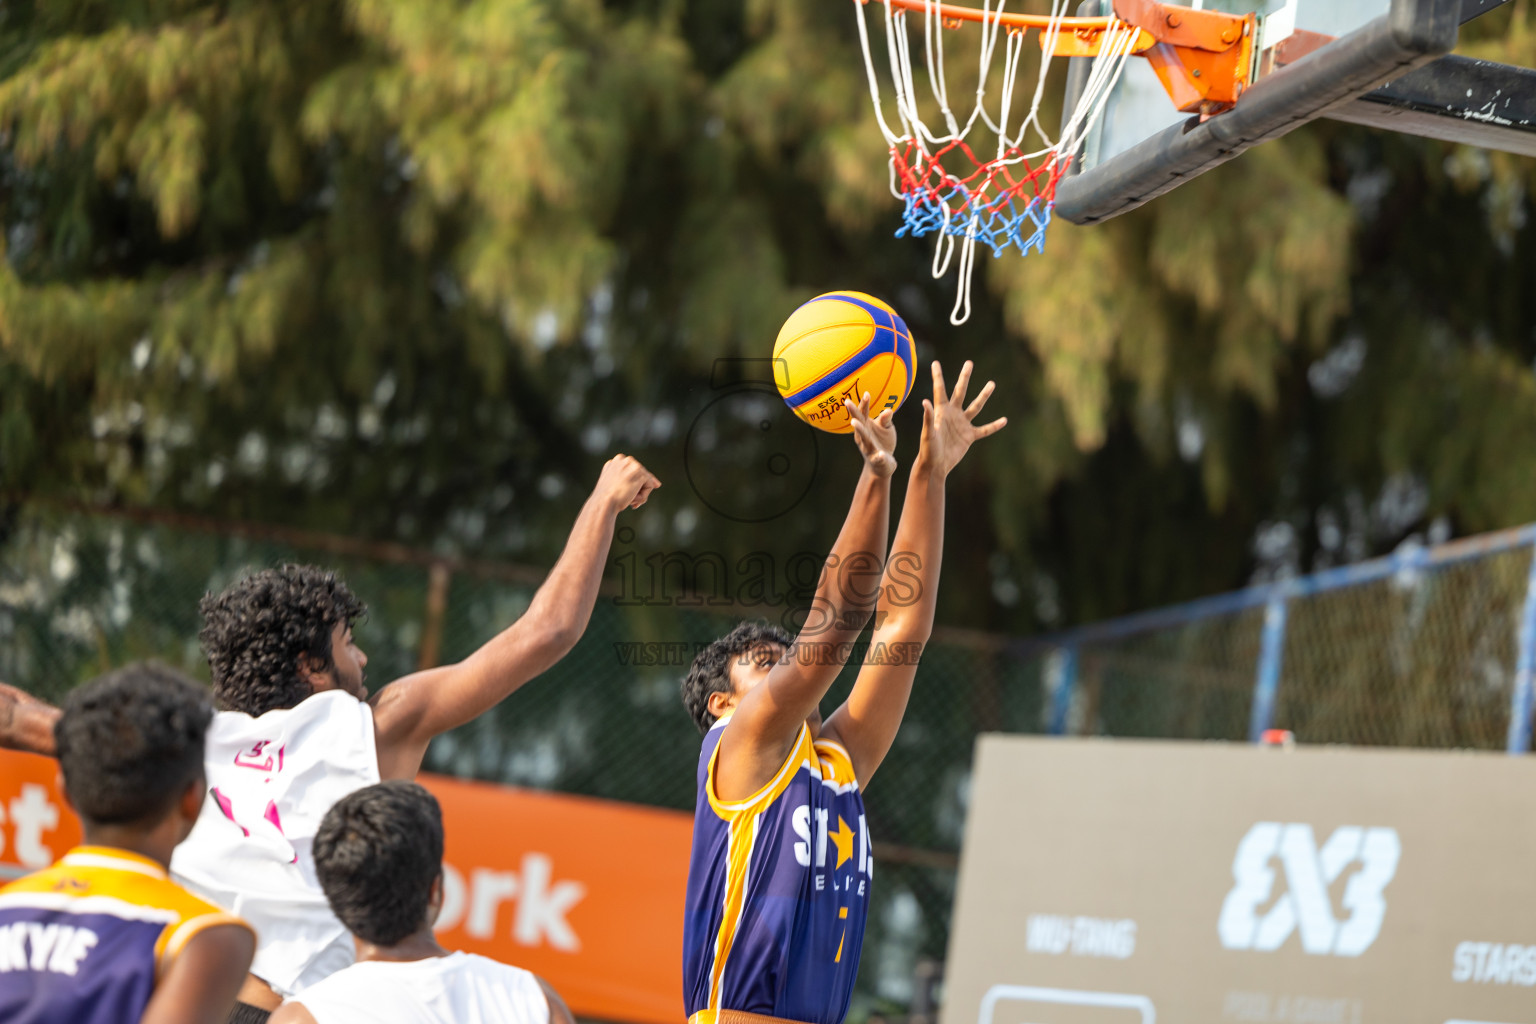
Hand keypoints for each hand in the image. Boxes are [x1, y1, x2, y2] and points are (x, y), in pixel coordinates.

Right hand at [594, 454, 659, 511]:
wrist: (604, 502)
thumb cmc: (607, 500)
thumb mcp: (616, 489)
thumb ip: (628, 482)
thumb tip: (657, 483)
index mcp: (613, 462)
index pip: (632, 470)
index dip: (636, 484)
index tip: (632, 494)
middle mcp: (622, 459)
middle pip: (641, 474)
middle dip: (639, 490)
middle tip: (633, 504)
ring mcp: (631, 464)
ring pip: (645, 481)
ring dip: (640, 495)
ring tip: (630, 503)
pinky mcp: (639, 472)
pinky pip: (650, 486)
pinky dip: (643, 497)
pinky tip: (632, 501)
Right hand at [844, 392, 896, 478]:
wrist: (882, 466)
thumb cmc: (882, 443)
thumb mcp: (886, 428)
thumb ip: (886, 420)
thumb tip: (889, 410)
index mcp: (865, 427)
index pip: (863, 413)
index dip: (864, 403)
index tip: (866, 393)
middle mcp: (863, 436)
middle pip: (858, 422)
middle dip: (853, 412)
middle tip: (847, 401)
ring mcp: (868, 448)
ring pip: (864, 438)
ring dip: (860, 430)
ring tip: (855, 422)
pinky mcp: (876, 459)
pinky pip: (877, 457)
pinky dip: (878, 456)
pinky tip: (880, 454)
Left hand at [918, 360, 1005, 477]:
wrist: (936, 465)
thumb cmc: (928, 449)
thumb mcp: (927, 433)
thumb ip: (928, 417)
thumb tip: (925, 401)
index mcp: (941, 411)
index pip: (939, 389)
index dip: (937, 376)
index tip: (935, 363)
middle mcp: (953, 414)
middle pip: (960, 391)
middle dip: (965, 377)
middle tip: (969, 363)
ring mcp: (962, 424)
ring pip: (975, 407)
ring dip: (984, 395)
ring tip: (992, 383)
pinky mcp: (969, 436)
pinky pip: (985, 430)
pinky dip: (994, 426)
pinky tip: (1004, 420)